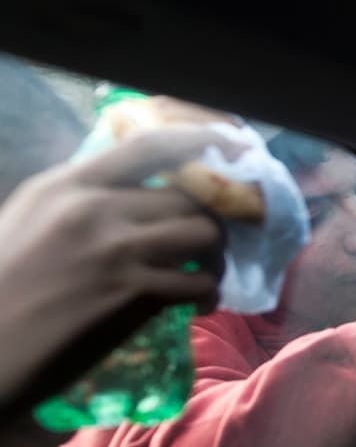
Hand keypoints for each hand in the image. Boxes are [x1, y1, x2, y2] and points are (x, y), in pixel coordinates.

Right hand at [0, 127, 242, 420]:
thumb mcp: (28, 222)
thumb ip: (79, 202)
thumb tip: (130, 195)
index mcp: (66, 185)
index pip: (148, 146)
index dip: (200, 141)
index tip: (235, 147)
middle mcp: (95, 208)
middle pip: (188, 196)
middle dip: (212, 219)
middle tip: (211, 244)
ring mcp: (116, 251)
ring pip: (204, 234)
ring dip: (217, 256)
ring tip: (208, 274)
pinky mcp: (131, 295)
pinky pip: (197, 283)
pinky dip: (208, 294)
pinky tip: (199, 306)